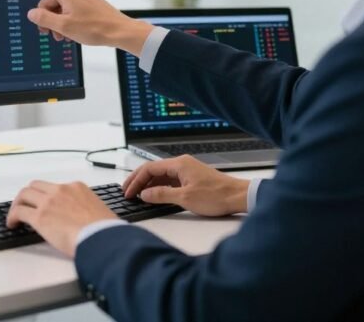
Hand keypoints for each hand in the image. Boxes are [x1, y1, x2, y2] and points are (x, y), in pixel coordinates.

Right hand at [5, 0, 152, 55]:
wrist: (120, 31)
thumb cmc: (95, 28)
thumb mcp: (64, 27)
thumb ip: (44, 19)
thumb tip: (32, 13)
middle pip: (49, 0)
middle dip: (45, 17)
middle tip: (48, 34)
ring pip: (60, 6)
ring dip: (56, 21)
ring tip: (62, 38)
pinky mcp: (88, 1)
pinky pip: (70, 8)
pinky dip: (66, 19)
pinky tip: (71, 33)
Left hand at [6, 180, 117, 257]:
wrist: (102, 237)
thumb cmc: (105, 229)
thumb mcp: (99, 211)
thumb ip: (87, 210)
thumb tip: (84, 220)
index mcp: (77, 188)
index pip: (56, 187)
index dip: (47, 196)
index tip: (44, 204)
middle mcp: (61, 190)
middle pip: (36, 186)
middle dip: (28, 196)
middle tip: (25, 206)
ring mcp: (49, 202)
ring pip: (24, 195)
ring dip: (18, 204)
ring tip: (16, 215)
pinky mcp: (39, 216)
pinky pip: (19, 212)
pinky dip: (12, 217)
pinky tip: (12, 224)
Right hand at [123, 155, 249, 216]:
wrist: (238, 196)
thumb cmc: (216, 196)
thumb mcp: (184, 198)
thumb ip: (161, 195)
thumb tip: (144, 194)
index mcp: (179, 164)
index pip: (149, 168)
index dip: (136, 181)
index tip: (128, 192)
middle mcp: (182, 164)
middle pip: (153, 170)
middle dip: (138, 181)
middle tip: (126, 191)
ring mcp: (187, 171)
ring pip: (161, 175)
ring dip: (148, 184)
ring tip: (137, 195)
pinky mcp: (191, 179)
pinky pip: (169, 180)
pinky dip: (159, 187)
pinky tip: (154, 196)